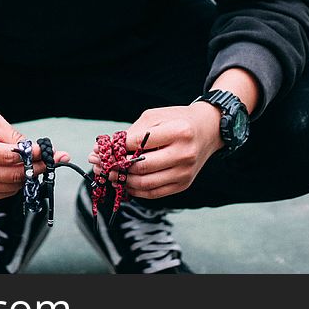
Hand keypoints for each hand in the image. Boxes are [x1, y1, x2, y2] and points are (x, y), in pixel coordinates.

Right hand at [0, 94, 69, 203]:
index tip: (52, 152)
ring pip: (11, 187)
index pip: (9, 157)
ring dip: (27, 176)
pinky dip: (14, 182)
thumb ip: (11, 134)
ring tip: (33, 162)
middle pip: (12, 176)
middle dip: (37, 168)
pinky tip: (15, 170)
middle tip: (52, 160)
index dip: (33, 155)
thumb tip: (34, 150)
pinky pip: (3, 193)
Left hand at [88, 102, 222, 199]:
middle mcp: (184, 154)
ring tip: (109, 174)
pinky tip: (124, 182)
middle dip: (116, 167)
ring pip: (146, 183)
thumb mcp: (156, 116)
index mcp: (179, 131)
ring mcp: (185, 172)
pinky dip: (136, 189)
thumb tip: (108, 148)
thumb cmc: (178, 120)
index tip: (100, 149)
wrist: (209, 130)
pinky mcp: (184, 184)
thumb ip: (133, 132)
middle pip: (142, 166)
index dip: (117, 147)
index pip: (140, 142)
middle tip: (99, 164)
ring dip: (122, 181)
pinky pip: (154, 192)